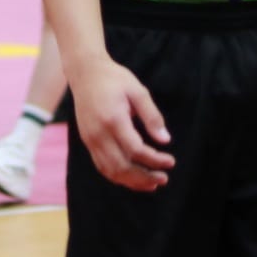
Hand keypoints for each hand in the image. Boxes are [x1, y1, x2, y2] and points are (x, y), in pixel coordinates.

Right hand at [69, 54, 174, 191]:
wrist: (85, 73)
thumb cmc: (114, 79)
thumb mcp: (138, 91)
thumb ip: (152, 116)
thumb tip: (165, 140)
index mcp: (113, 119)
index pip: (135, 150)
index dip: (154, 160)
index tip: (171, 161)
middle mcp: (99, 133)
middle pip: (122, 166)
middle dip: (144, 177)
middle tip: (164, 178)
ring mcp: (90, 139)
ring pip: (110, 171)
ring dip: (132, 181)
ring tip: (152, 184)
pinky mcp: (87, 141)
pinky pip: (102, 166)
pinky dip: (118, 176)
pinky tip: (132, 178)